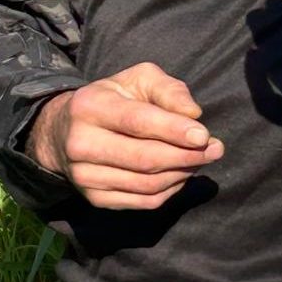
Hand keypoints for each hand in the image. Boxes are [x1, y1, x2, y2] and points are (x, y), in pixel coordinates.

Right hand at [27, 62, 224, 209]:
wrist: (66, 131)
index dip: (173, 130)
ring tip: (201, 160)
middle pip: (144, 158)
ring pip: (146, 184)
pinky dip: (169, 190)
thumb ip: (168, 89)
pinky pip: (142, 202)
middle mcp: (81, 143)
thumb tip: (193, 113)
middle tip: (215, 150)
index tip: (204, 135)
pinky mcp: (95, 198)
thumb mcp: (138, 79)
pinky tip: (181, 175)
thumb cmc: (113, 99)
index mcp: (90, 106)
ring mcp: (85, 176)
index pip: (137, 122)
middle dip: (186, 156)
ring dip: (182, 174)